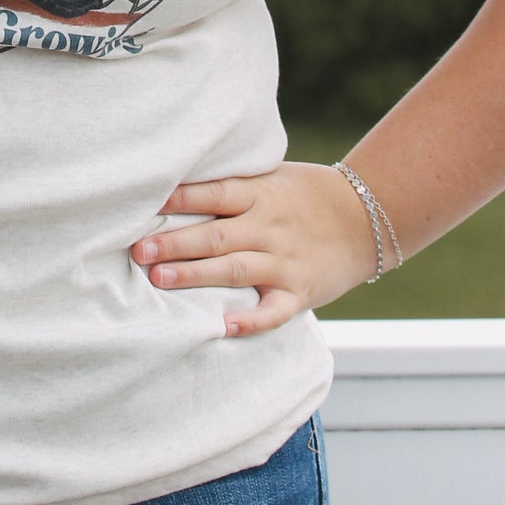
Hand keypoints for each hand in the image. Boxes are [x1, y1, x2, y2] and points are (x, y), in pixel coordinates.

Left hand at [130, 162, 377, 335]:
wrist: (366, 217)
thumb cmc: (304, 194)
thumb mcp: (272, 177)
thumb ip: (233, 185)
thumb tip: (175, 185)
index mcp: (260, 194)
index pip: (214, 194)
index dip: (180, 198)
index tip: (145, 204)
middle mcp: (269, 227)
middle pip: (215, 235)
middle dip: (175, 244)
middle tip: (139, 250)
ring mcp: (285, 262)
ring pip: (234, 270)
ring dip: (196, 276)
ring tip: (159, 280)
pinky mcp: (299, 292)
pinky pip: (273, 310)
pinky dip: (251, 320)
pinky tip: (224, 327)